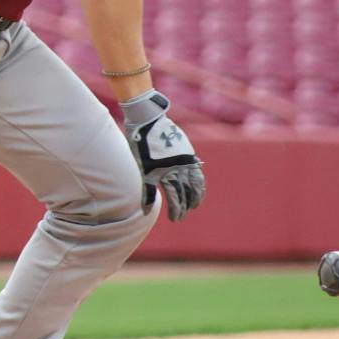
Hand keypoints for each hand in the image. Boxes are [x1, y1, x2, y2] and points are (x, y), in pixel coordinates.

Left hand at [120, 90, 204, 220]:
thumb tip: (146, 211)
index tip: (175, 219)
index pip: (175, 197)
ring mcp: (185, 159)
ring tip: (194, 204)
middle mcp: (179, 167)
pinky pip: (197, 170)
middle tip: (183, 215)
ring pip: (196, 182)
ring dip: (196, 195)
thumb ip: (146, 190)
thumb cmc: (140, 145)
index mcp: (166, 172)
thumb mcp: (141, 169)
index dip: (176, 209)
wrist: (147, 120)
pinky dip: (198, 181)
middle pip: (186, 191)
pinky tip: (197, 185)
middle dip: (185, 206)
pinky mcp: (188, 151)